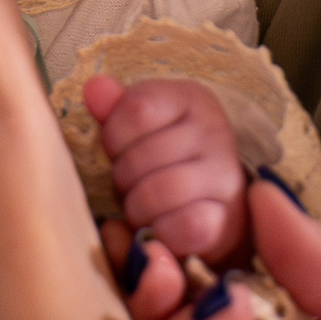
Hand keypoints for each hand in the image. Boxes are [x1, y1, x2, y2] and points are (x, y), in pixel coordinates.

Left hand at [87, 76, 248, 265]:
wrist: (215, 208)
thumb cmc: (167, 161)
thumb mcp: (142, 127)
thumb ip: (115, 108)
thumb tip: (94, 87)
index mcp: (191, 98)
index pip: (138, 108)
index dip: (114, 137)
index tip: (119, 151)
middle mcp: (214, 130)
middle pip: (141, 156)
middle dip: (122, 179)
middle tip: (129, 186)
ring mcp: (224, 173)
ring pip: (157, 193)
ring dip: (137, 209)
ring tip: (141, 208)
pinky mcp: (226, 218)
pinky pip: (182, 226)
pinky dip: (161, 231)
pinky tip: (160, 227)